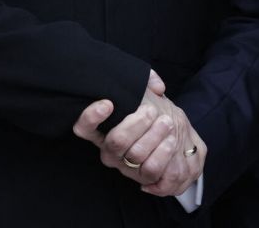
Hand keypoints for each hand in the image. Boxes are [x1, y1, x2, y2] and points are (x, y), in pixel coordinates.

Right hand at [72, 69, 205, 195]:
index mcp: (103, 129)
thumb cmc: (154, 113)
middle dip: (138, 123)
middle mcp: (109, 150)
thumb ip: (149, 81)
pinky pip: (152, 170)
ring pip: (136, 155)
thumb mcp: (149, 92)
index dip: (91, 117)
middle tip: (152, 111)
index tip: (108, 103)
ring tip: (167, 122)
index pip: (84, 128)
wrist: (174, 136)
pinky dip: (164, 153)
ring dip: (155, 135)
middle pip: (116, 141)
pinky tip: (171, 141)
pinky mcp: (143, 178)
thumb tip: (157, 86)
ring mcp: (125, 166)